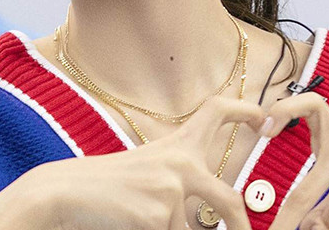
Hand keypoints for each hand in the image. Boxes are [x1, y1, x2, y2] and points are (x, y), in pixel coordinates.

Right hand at [34, 97, 266, 229]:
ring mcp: (172, 189)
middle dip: (239, 228)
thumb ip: (178, 179)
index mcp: (176, 144)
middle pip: (229, 201)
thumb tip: (210, 216)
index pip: (216, 111)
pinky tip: (130, 224)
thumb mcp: (147, 170)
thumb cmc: (104, 185)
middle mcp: (180, 162)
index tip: (263, 118)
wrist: (64, 192)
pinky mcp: (160, 216)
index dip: (245, 110)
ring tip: (137, 218)